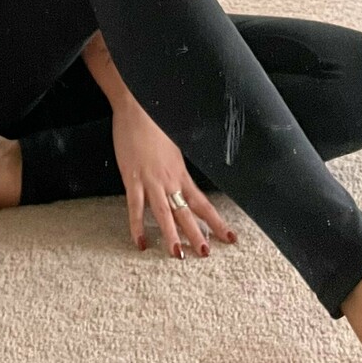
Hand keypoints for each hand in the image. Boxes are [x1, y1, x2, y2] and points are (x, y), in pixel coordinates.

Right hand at [110, 96, 236, 257]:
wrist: (138, 108)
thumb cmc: (155, 123)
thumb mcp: (173, 146)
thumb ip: (176, 166)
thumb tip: (181, 179)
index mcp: (181, 173)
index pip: (203, 203)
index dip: (216, 222)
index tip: (229, 237)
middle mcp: (170, 180)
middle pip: (187, 212)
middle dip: (197, 234)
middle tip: (206, 254)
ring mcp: (151, 181)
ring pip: (164, 213)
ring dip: (171, 235)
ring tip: (177, 255)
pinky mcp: (132, 179)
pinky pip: (135, 207)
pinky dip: (137, 226)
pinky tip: (140, 243)